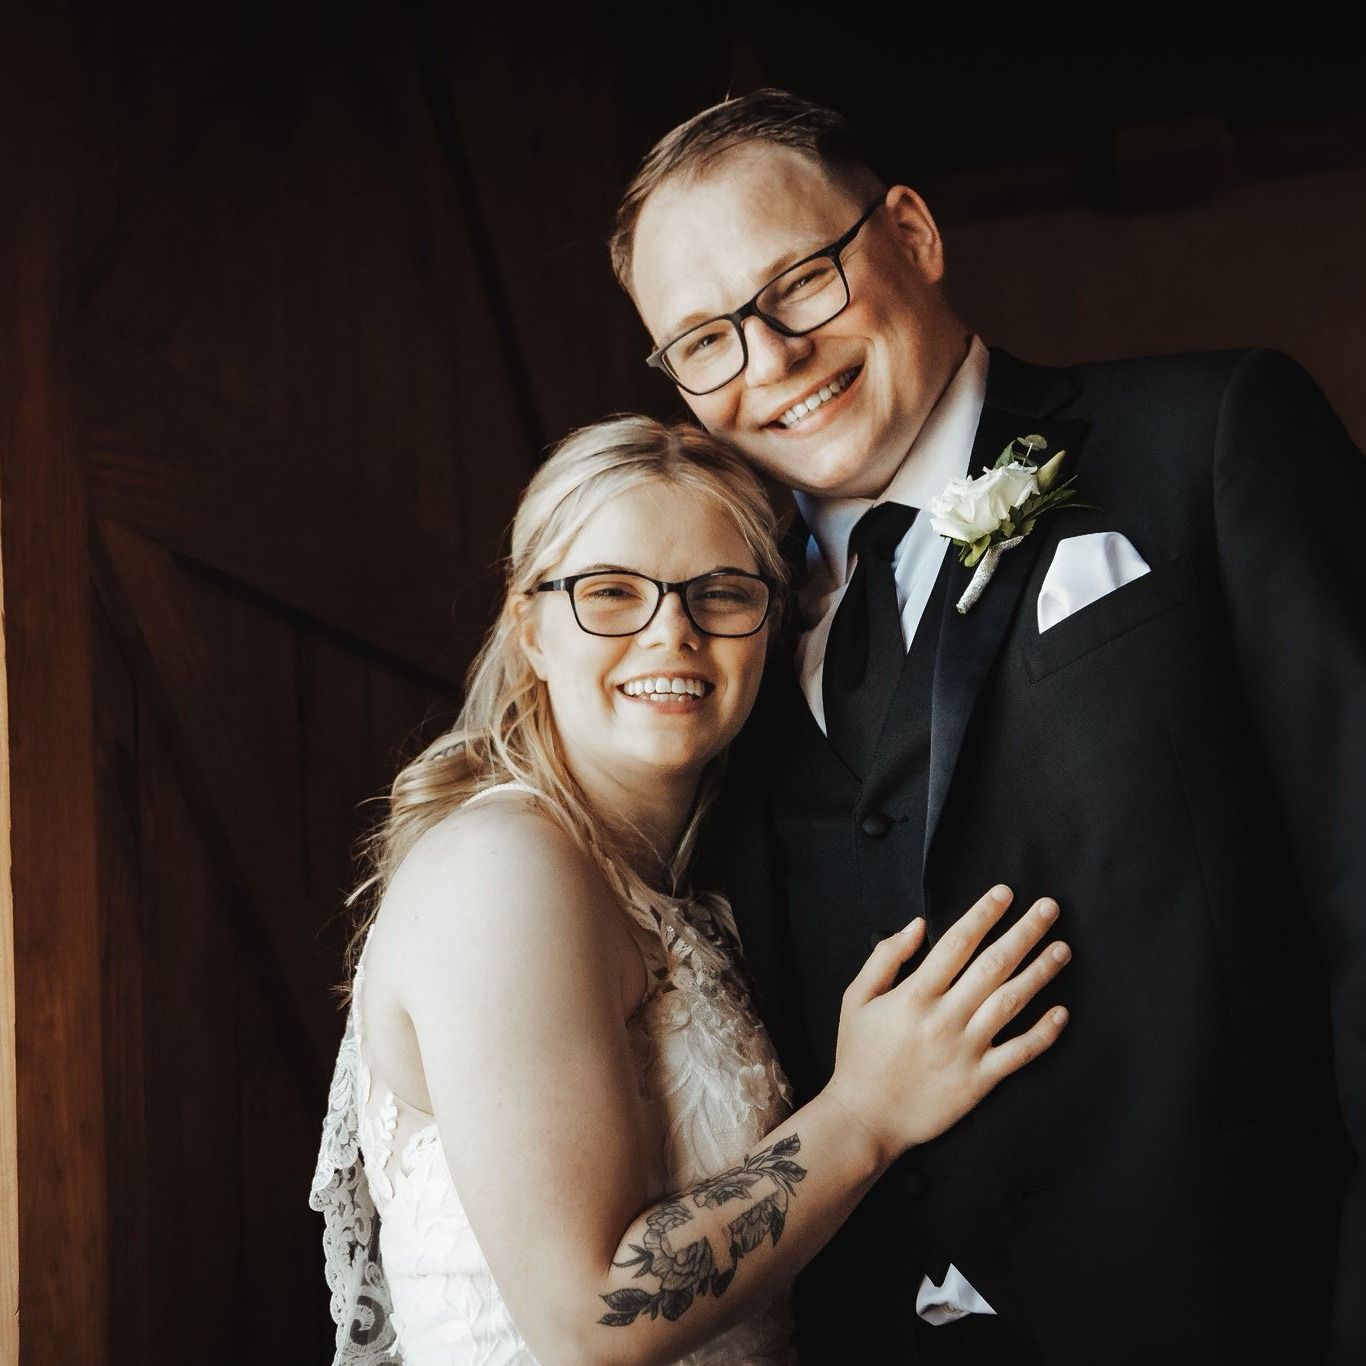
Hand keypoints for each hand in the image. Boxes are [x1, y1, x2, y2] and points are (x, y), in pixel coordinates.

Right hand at [825, 885, 1069, 1165]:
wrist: (865, 1118)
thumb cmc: (858, 1055)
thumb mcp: (856, 998)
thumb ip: (885, 958)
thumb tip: (917, 925)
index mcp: (914, 995)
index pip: (957, 943)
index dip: (983, 915)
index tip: (1004, 893)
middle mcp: (945, 1018)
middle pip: (992, 965)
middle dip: (1023, 932)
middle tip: (1049, 908)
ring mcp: (966, 1049)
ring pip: (1011, 1003)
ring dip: (1040, 972)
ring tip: (1062, 948)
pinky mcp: (980, 1080)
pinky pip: (1019, 1053)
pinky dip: (1043, 1033)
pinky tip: (1062, 1012)